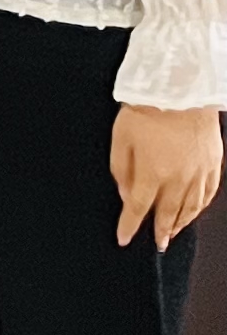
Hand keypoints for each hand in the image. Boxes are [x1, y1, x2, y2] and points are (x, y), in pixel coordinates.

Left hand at [112, 104, 222, 249]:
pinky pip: (208, 193)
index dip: (130, 226)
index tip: (124, 239)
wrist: (179, 90)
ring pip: (191, 208)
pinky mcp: (213, 164)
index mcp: (152, 173)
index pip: (138, 209)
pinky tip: (194, 212)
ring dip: (182, 223)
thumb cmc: (145, 110)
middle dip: (160, 231)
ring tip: (173, 233)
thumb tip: (126, 195)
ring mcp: (199, 172)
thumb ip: (121, 172)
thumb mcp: (119, 140)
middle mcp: (178, 178)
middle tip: (158, 245)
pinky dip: (200, 207)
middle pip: (168, 213)